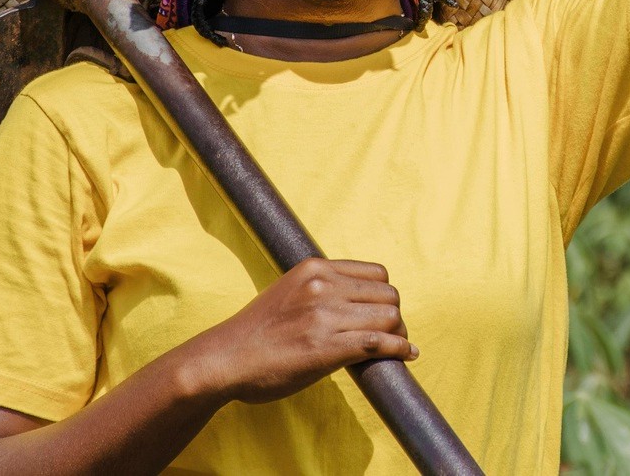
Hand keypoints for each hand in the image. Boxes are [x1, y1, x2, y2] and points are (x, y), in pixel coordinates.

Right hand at [182, 258, 413, 404]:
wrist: (224, 360)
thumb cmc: (255, 332)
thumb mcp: (288, 292)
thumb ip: (320, 289)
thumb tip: (356, 302)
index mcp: (315, 269)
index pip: (376, 272)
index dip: (385, 294)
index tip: (382, 312)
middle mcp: (323, 286)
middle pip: (388, 294)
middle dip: (395, 315)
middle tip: (393, 334)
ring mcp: (325, 317)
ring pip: (389, 317)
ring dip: (399, 333)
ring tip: (397, 346)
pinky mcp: (326, 348)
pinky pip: (379, 343)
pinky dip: (399, 349)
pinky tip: (405, 356)